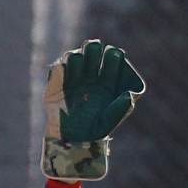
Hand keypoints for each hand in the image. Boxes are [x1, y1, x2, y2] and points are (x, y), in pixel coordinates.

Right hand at [41, 40, 144, 182]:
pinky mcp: (58, 81)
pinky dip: (63, 68)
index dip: (114, 56)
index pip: (114, 56)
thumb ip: (122, 107)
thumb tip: (130, 95)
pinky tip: (66, 79)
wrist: (70, 139)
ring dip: (78, 58)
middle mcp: (92, 74)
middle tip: (94, 57)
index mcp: (109, 78)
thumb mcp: (111, 120)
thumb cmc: (95, 130)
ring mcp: (74, 76)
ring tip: (79, 74)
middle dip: (94, 49)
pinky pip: (60, 66)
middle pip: (94, 48)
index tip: (113, 62)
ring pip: (76, 54)